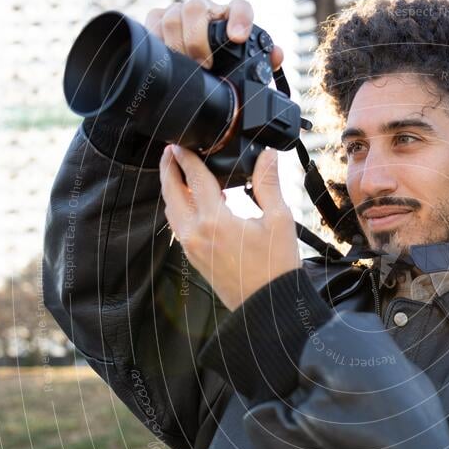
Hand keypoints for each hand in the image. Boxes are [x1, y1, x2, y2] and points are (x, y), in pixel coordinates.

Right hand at [144, 0, 283, 69]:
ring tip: (188, 66)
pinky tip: (167, 56)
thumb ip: (265, 61)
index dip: (239, 19)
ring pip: (173, 15)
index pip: (240, 7)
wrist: (202, 65)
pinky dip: (157, 38)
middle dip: (198, 39)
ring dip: (178, 43)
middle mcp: (207, 11)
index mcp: (232, 18)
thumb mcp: (247, 66)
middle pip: (196, 8)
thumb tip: (277, 55)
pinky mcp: (160, 20)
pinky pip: (154, 20)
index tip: (237, 37)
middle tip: (206, 64)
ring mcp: (182, 13)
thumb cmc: (228, 64)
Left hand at [159, 145, 300, 310]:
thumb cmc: (276, 267)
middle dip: (169, 169)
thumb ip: (268, 184)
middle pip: (172, 193)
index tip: (181, 144)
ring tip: (176, 174)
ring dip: (171, 189)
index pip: (194, 178)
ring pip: (171, 211)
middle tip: (171, 152)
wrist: (268, 305)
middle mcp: (196, 233)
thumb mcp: (279, 220)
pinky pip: (178, 227)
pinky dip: (179, 208)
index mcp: (215, 220)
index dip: (187, 157)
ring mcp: (192, 248)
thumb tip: (267, 156)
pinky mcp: (195, 258)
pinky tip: (192, 203)